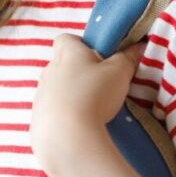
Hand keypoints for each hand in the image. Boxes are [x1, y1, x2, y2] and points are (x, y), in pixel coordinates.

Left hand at [31, 35, 141, 176]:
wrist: (67, 137)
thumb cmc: (94, 95)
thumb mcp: (119, 72)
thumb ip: (128, 57)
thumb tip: (138, 46)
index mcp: (67, 54)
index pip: (66, 39)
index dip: (81, 44)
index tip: (97, 57)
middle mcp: (49, 71)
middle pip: (62, 65)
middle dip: (79, 73)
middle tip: (100, 86)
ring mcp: (40, 96)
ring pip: (56, 90)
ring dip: (70, 96)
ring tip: (91, 110)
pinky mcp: (37, 120)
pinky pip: (51, 113)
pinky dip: (63, 117)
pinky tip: (79, 127)